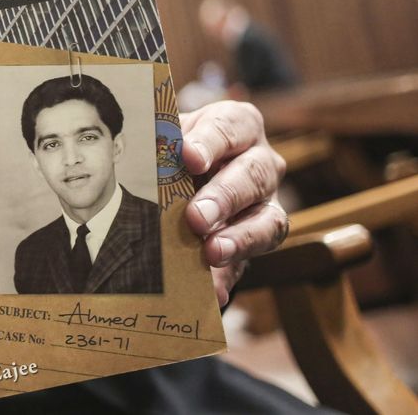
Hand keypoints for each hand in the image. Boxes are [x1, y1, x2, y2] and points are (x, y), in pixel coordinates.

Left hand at [180, 101, 287, 305]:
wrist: (184, 181)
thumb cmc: (177, 151)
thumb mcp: (170, 140)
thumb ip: (164, 144)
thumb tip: (149, 151)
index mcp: (238, 126)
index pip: (230, 127)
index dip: (211, 142)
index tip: (190, 157)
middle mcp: (260, 162)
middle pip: (253, 175)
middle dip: (224, 197)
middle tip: (196, 217)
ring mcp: (266, 203)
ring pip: (267, 221)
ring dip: (239, 240)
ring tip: (212, 254)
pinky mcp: (258, 241)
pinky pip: (251, 261)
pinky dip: (230, 277)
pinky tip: (214, 291)